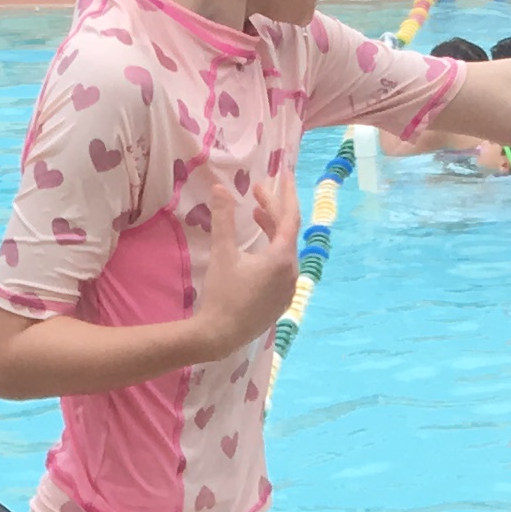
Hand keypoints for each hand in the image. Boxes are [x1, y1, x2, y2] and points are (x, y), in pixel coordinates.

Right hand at [189, 171, 302, 355]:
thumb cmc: (223, 294)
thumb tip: (220, 188)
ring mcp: (288, 290)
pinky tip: (257, 250)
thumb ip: (224, 219)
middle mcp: (291, 273)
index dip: (287, 193)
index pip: (290, 217)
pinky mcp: (280, 302)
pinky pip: (282, 268)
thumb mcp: (222, 253)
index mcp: (282, 258)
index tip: (285, 175)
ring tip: (255, 216)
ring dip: (271, 231)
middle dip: (273, 209)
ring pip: (285, 251)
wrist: (219, 336)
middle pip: (287, 233)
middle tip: (257, 192)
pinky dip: (272, 252)